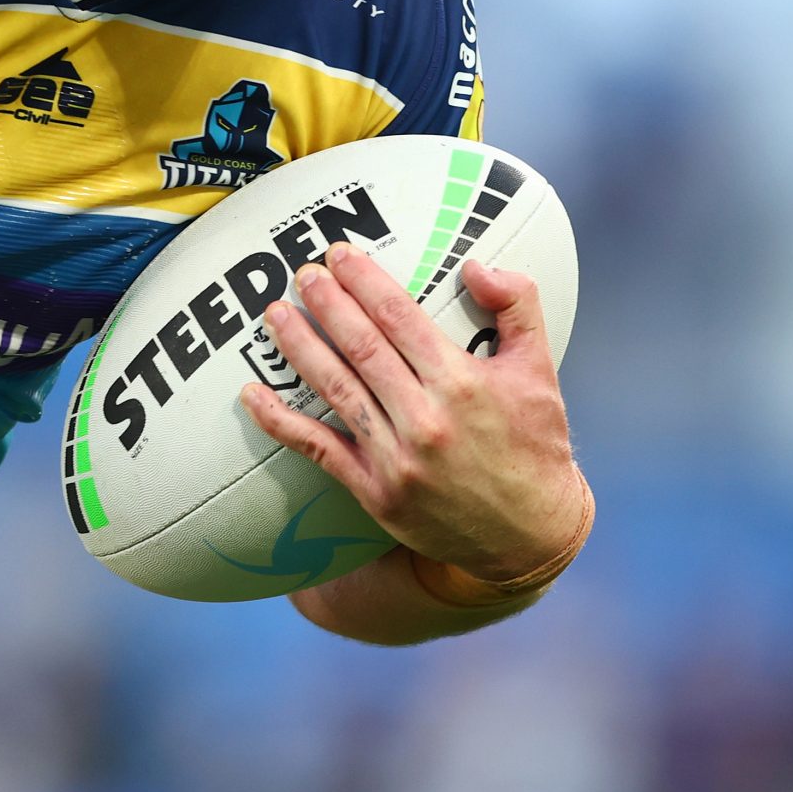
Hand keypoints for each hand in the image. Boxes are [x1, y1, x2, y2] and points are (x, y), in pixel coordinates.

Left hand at [242, 246, 582, 583]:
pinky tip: (252, 395)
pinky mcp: (375, 493)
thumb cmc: (534, 445)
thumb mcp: (540, 370)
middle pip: (361, 347)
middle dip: (328, 303)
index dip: (364, 281)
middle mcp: (426, 420)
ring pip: (335, 389)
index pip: (399, 317)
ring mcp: (396, 459)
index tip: (340, 254)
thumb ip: (518, 306)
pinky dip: (280, 423)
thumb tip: (475, 265)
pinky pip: (318, 450)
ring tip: (275, 314)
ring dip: (299, 347)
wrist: (532, 537)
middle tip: (302, 272)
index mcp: (463, 384)